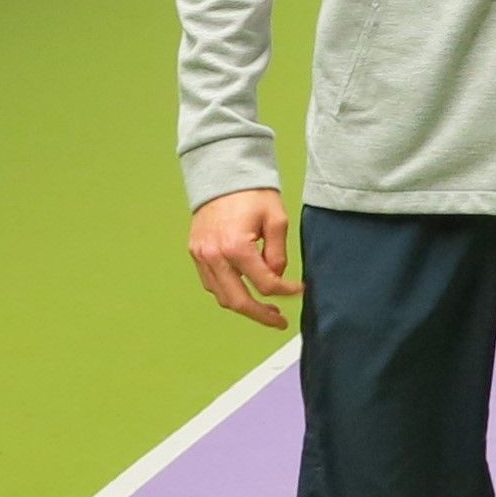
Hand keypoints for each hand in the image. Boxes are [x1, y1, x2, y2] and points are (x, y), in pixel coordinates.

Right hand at [190, 188, 303, 328]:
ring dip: (244, 306)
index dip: (286, 291)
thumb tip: (276, 277)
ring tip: (266, 309)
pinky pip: (211, 283)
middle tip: (280, 322)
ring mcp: (201, 256)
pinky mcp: (195, 253)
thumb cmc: (253, 194)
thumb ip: (278, 253)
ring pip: (221, 296)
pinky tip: (245, 290)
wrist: (222, 174)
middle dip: (261, 315)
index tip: (300, 290)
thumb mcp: (277, 220)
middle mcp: (214, 256)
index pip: (265, 283)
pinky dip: (228, 292)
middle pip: (238, 301)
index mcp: (236, 247)